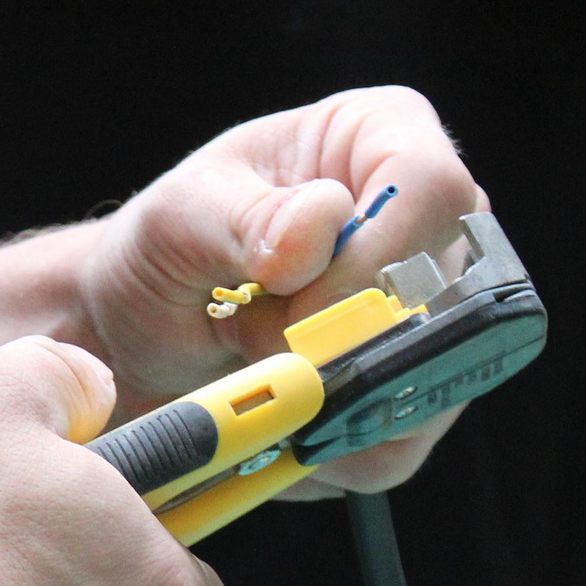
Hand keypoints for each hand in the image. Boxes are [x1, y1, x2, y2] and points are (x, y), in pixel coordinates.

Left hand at [77, 87, 483, 495]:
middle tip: (258, 346)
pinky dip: (330, 446)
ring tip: (254, 370)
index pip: (431, 190)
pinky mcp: (413, 395)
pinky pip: (402, 441)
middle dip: (344, 343)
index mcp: (380, 139)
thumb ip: (244, 219)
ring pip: (433, 379)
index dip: (371, 260)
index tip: (293, 305)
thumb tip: (318, 229)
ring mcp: (433, 314)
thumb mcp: (177, 220)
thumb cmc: (162, 255)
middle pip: (448, 293)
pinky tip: (276, 416)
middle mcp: (427, 223)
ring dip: (332, 399)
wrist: (137, 339)